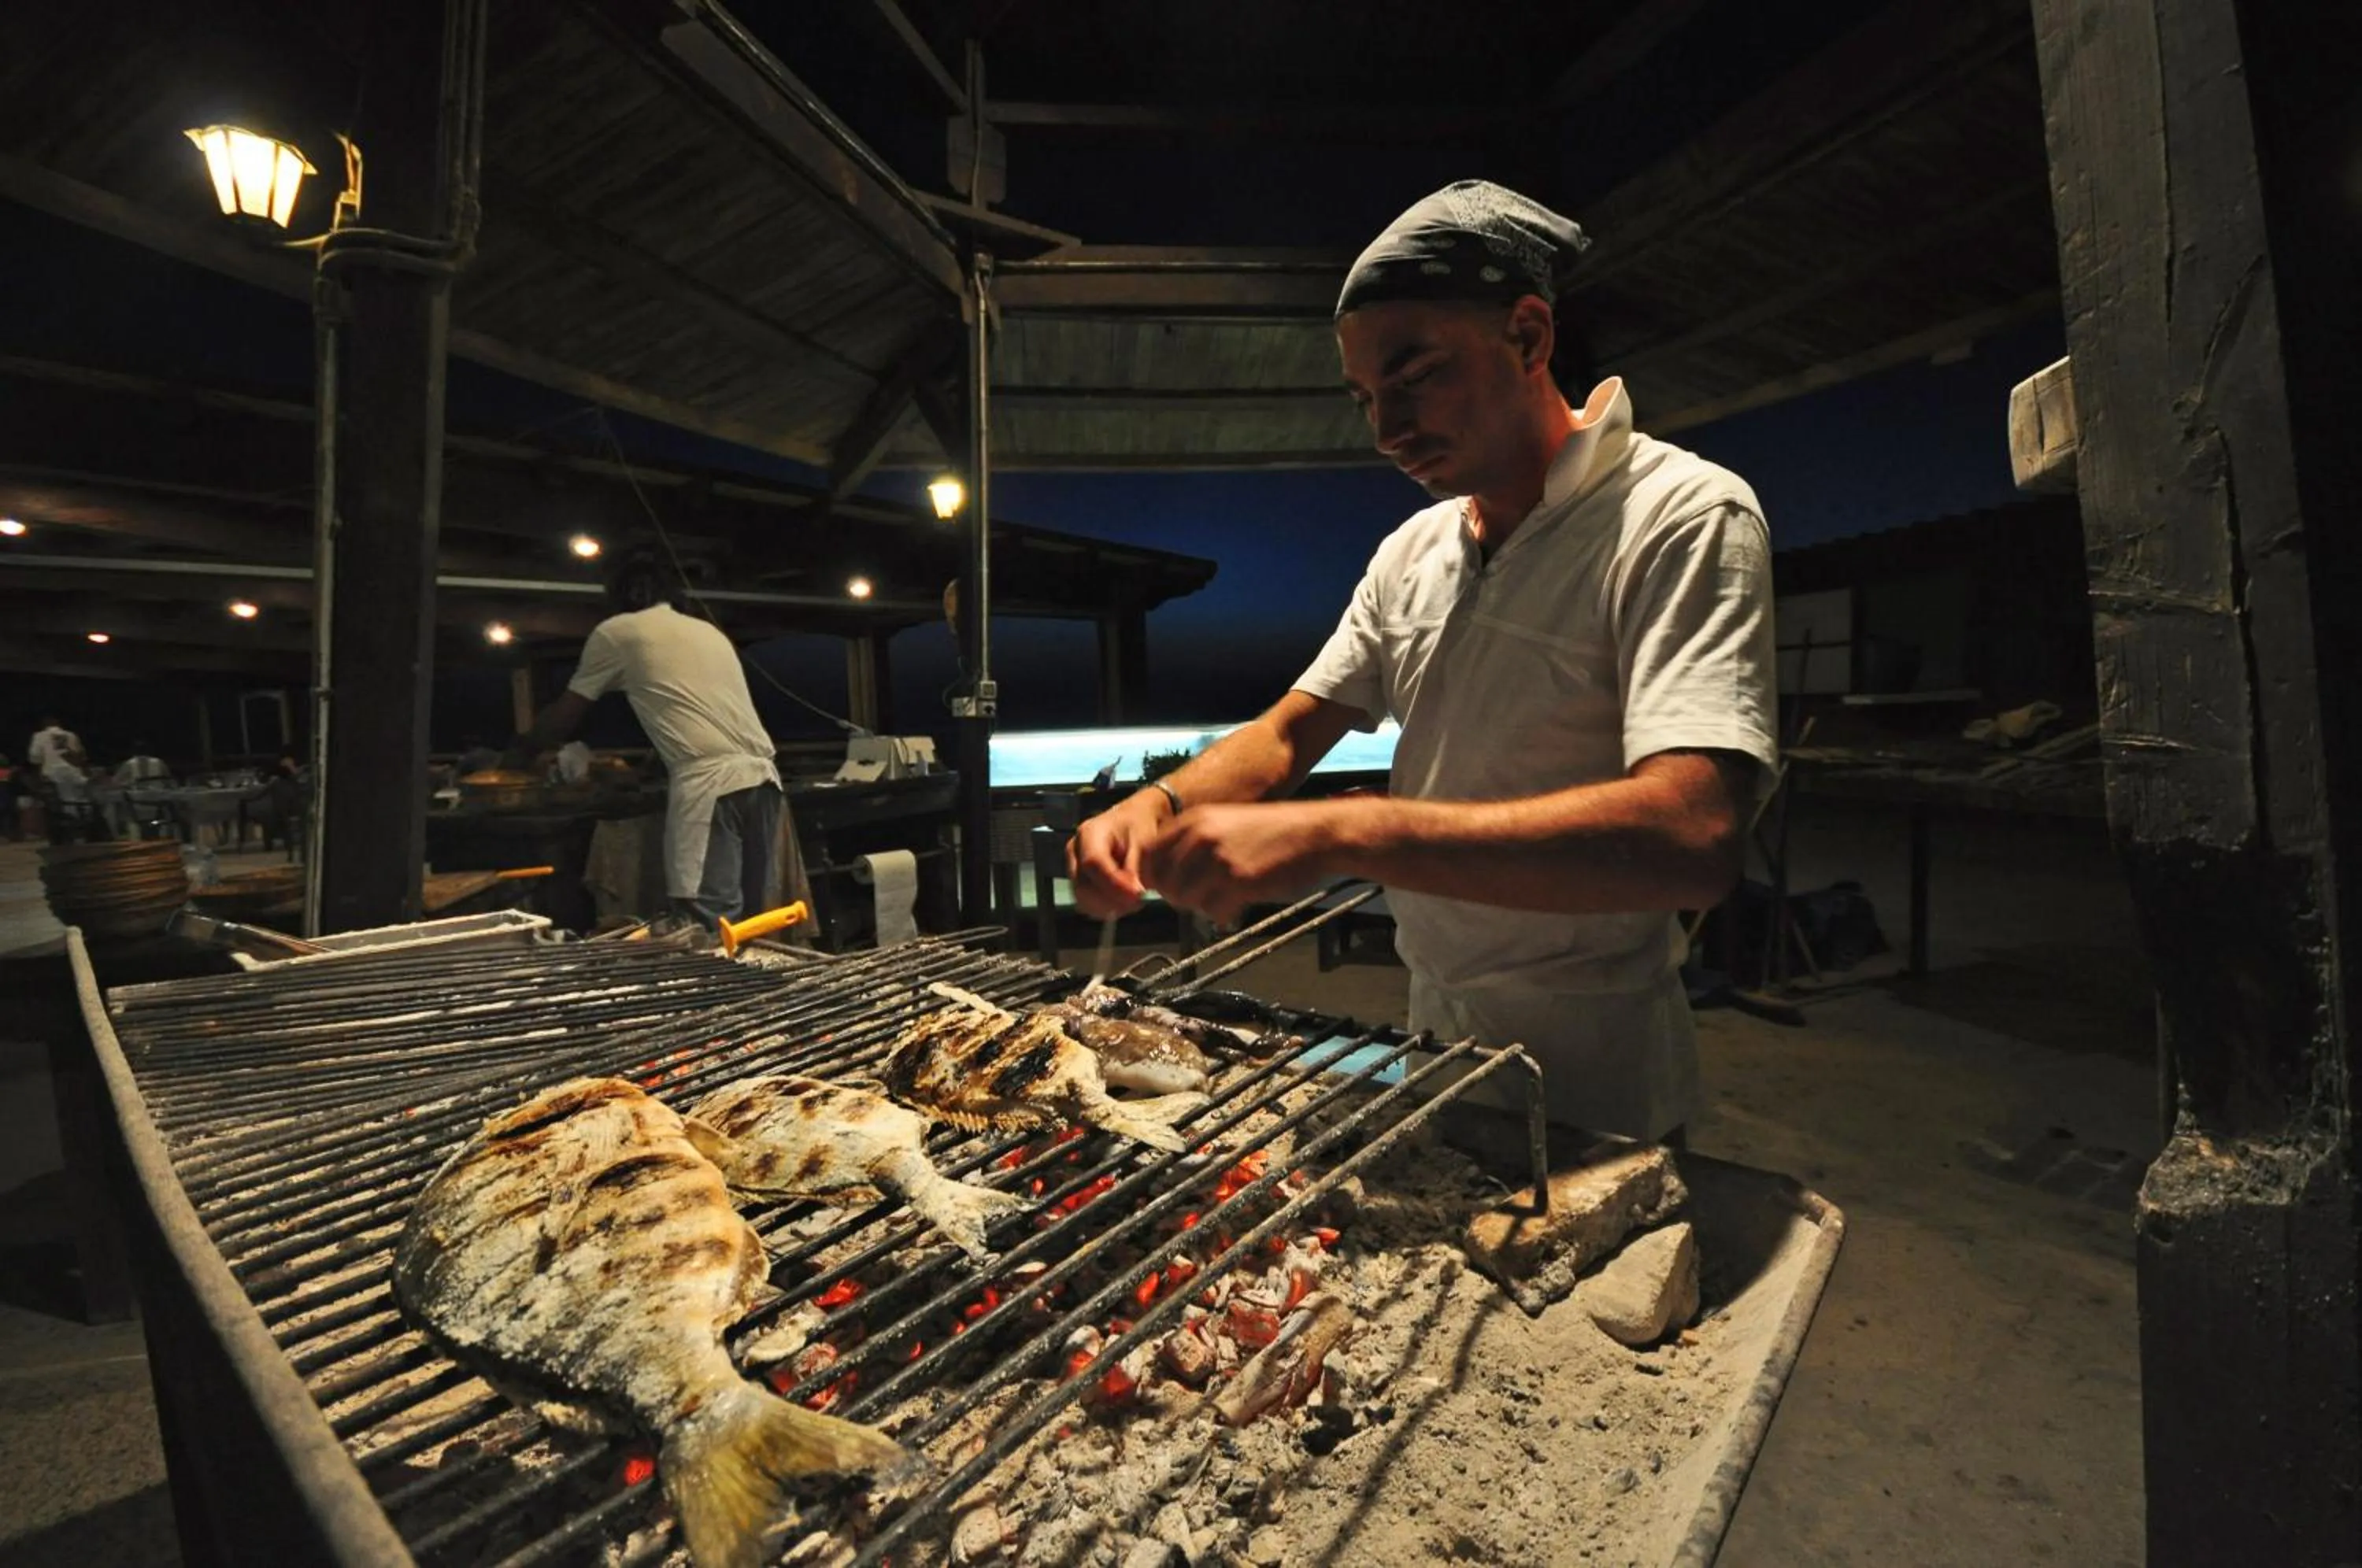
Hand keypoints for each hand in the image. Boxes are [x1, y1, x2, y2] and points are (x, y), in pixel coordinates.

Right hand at [1068, 793, 1170, 917]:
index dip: (1115, 883)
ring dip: (1111, 907)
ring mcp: (1074, 868)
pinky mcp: (1079, 883)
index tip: (1137, 894)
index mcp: (1089, 833)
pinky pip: (1088, 905)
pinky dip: (1107, 908)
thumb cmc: (1139, 827)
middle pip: (1083, 886)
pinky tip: (1125, 901)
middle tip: (1139, 900)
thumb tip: (1132, 893)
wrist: (1134, 824)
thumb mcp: (1144, 841)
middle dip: (1113, 899)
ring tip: (1134, 900)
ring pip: (1084, 901)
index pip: (1093, 863)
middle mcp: (1075, 851)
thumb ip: (1135, 867)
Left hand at [1138, 801, 1342, 926]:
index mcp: (1195, 820)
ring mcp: (1218, 859)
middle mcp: (1200, 837)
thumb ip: (1194, 843)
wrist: (1315, 834)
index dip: (1154, 876)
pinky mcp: (1238, 881)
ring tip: (1224, 899)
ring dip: (1201, 906)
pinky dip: (1223, 914)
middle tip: (1200, 898)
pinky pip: (1212, 911)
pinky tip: (1238, 904)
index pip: (1149, 854)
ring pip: (1185, 899)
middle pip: (1163, 881)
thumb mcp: (1226, 822)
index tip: (1166, 887)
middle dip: (1177, 896)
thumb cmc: (1274, 832)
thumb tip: (1168, 874)